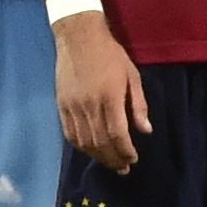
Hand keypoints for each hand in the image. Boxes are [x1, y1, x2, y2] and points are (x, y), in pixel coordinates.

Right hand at [54, 12, 147, 174]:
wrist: (78, 38)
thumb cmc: (110, 55)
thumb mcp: (132, 76)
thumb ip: (138, 105)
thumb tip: (145, 131)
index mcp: (110, 97)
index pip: (117, 134)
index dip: (125, 151)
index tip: (133, 159)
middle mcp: (90, 105)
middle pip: (100, 142)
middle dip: (113, 158)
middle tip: (123, 168)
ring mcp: (73, 106)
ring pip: (84, 140)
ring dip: (97, 156)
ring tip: (109, 162)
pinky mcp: (61, 104)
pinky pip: (69, 132)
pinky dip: (81, 146)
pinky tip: (90, 150)